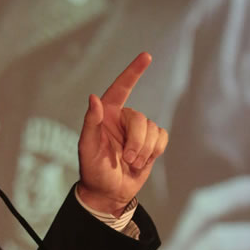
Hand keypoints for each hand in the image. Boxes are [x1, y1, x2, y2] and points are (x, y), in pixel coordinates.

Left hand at [77, 51, 167, 215]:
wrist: (109, 193)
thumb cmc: (93, 170)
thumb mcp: (87, 148)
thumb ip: (91, 122)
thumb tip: (93, 97)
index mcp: (106, 114)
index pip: (121, 88)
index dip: (133, 72)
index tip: (146, 56)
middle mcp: (123, 118)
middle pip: (140, 118)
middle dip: (137, 141)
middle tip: (127, 159)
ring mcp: (138, 131)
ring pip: (153, 129)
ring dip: (144, 150)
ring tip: (132, 163)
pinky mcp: (151, 143)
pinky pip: (162, 137)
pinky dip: (155, 151)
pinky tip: (143, 161)